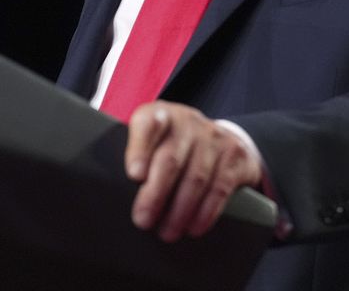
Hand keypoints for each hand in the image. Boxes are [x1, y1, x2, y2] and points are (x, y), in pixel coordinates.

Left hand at [124, 101, 262, 241]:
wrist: (222, 138)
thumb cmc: (174, 146)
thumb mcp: (153, 141)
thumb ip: (136, 157)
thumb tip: (113, 191)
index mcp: (161, 115)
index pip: (148, 124)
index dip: (140, 149)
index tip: (134, 176)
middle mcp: (188, 121)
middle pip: (170, 158)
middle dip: (155, 194)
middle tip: (143, 220)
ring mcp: (214, 136)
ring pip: (196, 177)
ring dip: (179, 211)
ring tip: (166, 233)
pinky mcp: (234, 155)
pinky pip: (219, 187)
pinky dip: (206, 212)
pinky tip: (193, 227)